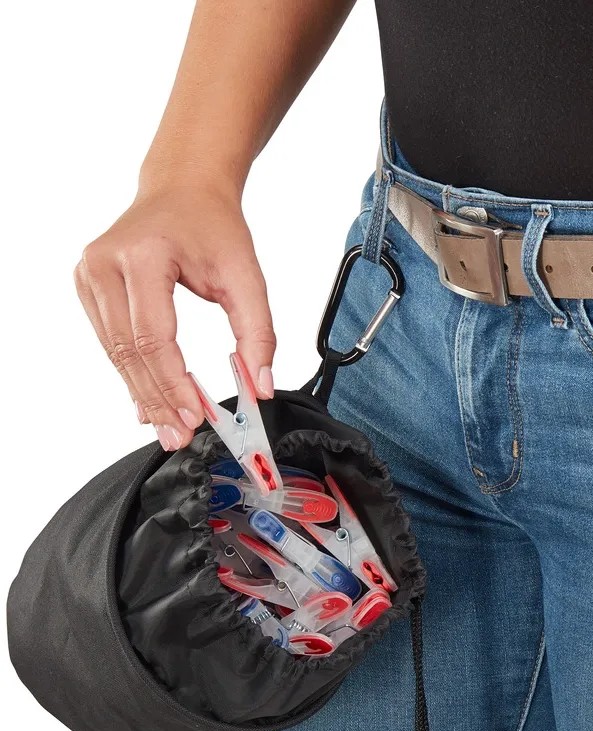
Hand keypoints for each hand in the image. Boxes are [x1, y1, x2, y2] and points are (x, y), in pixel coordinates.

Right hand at [74, 182, 275, 450]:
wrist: (183, 188)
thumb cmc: (214, 227)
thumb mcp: (247, 276)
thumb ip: (259, 333)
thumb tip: (261, 387)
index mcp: (142, 256)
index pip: (154, 338)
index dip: (173, 384)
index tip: (195, 418)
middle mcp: (104, 264)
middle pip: (129, 351)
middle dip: (158, 399)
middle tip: (180, 436)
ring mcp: (89, 274)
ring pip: (116, 352)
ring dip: (143, 393)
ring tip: (169, 429)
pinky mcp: (87, 285)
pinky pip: (111, 341)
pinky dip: (133, 373)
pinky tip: (150, 402)